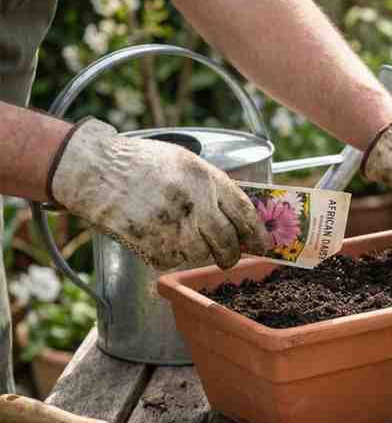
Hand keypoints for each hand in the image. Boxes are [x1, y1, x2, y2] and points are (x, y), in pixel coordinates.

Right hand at [49, 118, 267, 269]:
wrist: (96, 170)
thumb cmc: (142, 164)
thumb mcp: (186, 162)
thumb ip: (214, 187)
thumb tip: (241, 216)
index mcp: (206, 179)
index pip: (244, 213)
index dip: (257, 233)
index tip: (264, 244)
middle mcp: (194, 203)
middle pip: (227, 242)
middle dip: (232, 253)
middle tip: (230, 256)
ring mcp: (173, 226)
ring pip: (201, 254)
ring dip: (198, 251)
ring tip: (183, 235)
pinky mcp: (151, 244)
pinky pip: (173, 260)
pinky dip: (172, 255)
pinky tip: (160, 237)